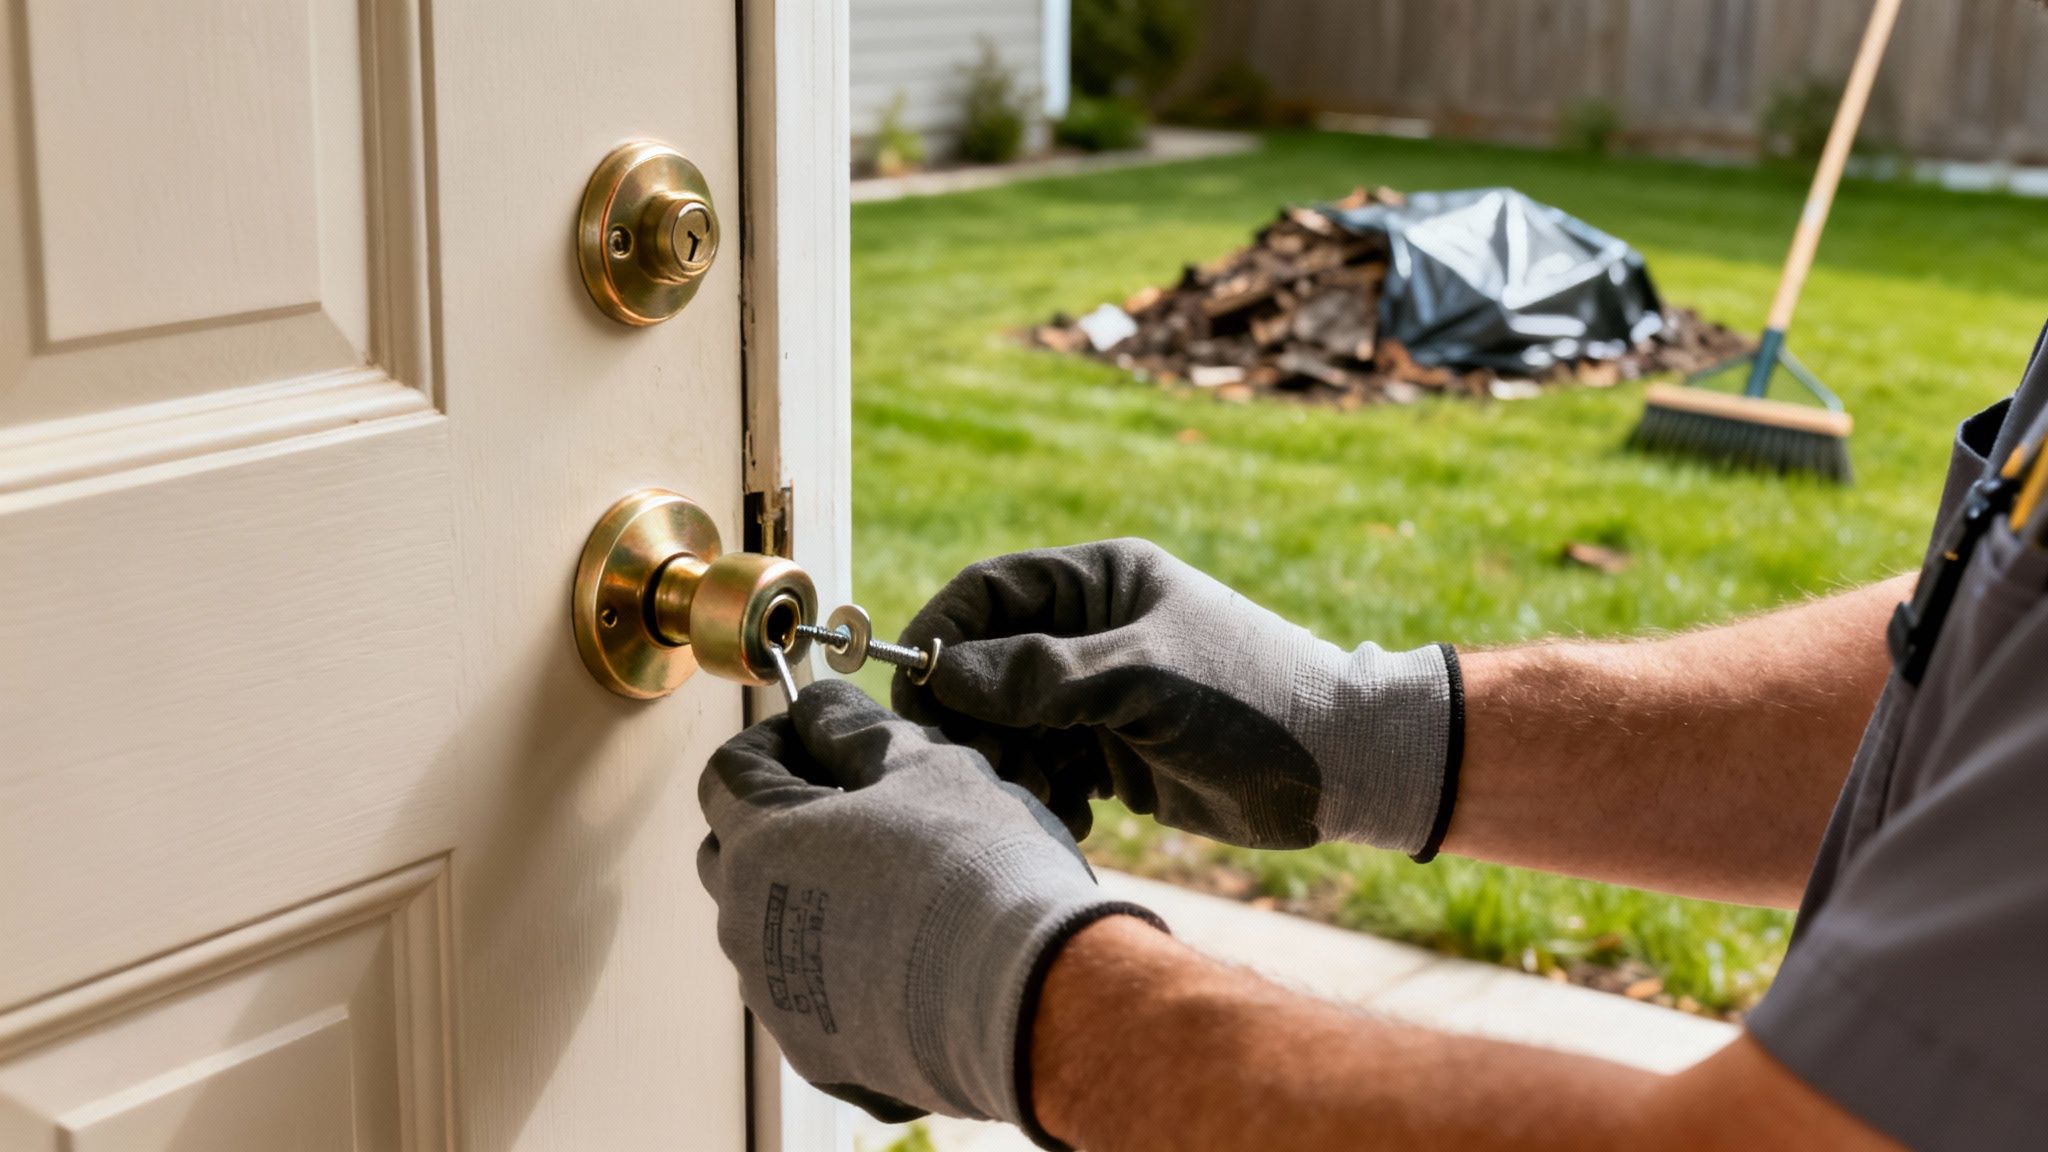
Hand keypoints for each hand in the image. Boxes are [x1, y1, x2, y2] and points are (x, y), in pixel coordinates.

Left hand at [696, 680, 1162, 1136]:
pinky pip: (813, 997)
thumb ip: (854, 729)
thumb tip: (818, 707)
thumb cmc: (975, 866)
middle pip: (733, 853)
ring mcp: (778, 999)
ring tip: (894, 884)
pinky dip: (844, 970)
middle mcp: (747, 926)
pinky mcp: (820, 1054)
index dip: (774, 741)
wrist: (1029, 997)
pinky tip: (911, 957)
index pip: (729, 771)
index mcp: (761, 843)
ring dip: (811, 897)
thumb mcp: (923, 765)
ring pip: (770, 931)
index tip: (820, 735)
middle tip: (856, 805)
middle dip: (779, 819)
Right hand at [893, 539, 1460, 855]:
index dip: (943, 636)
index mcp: (1101, 582)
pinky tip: (1079, 814)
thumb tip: (947, 672)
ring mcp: (1102, 694)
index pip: (989, 592)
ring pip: (1012, 724)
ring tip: (1044, 793)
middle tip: (975, 764)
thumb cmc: (1253, 700)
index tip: (912, 690)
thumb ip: (1043, 675)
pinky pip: (1047, 766)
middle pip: (990, 665)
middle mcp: (1094, 631)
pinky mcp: (1115, 751)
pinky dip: (1047, 792)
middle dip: (974, 716)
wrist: (1344, 767)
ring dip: (1011, 763)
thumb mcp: (1144, 678)